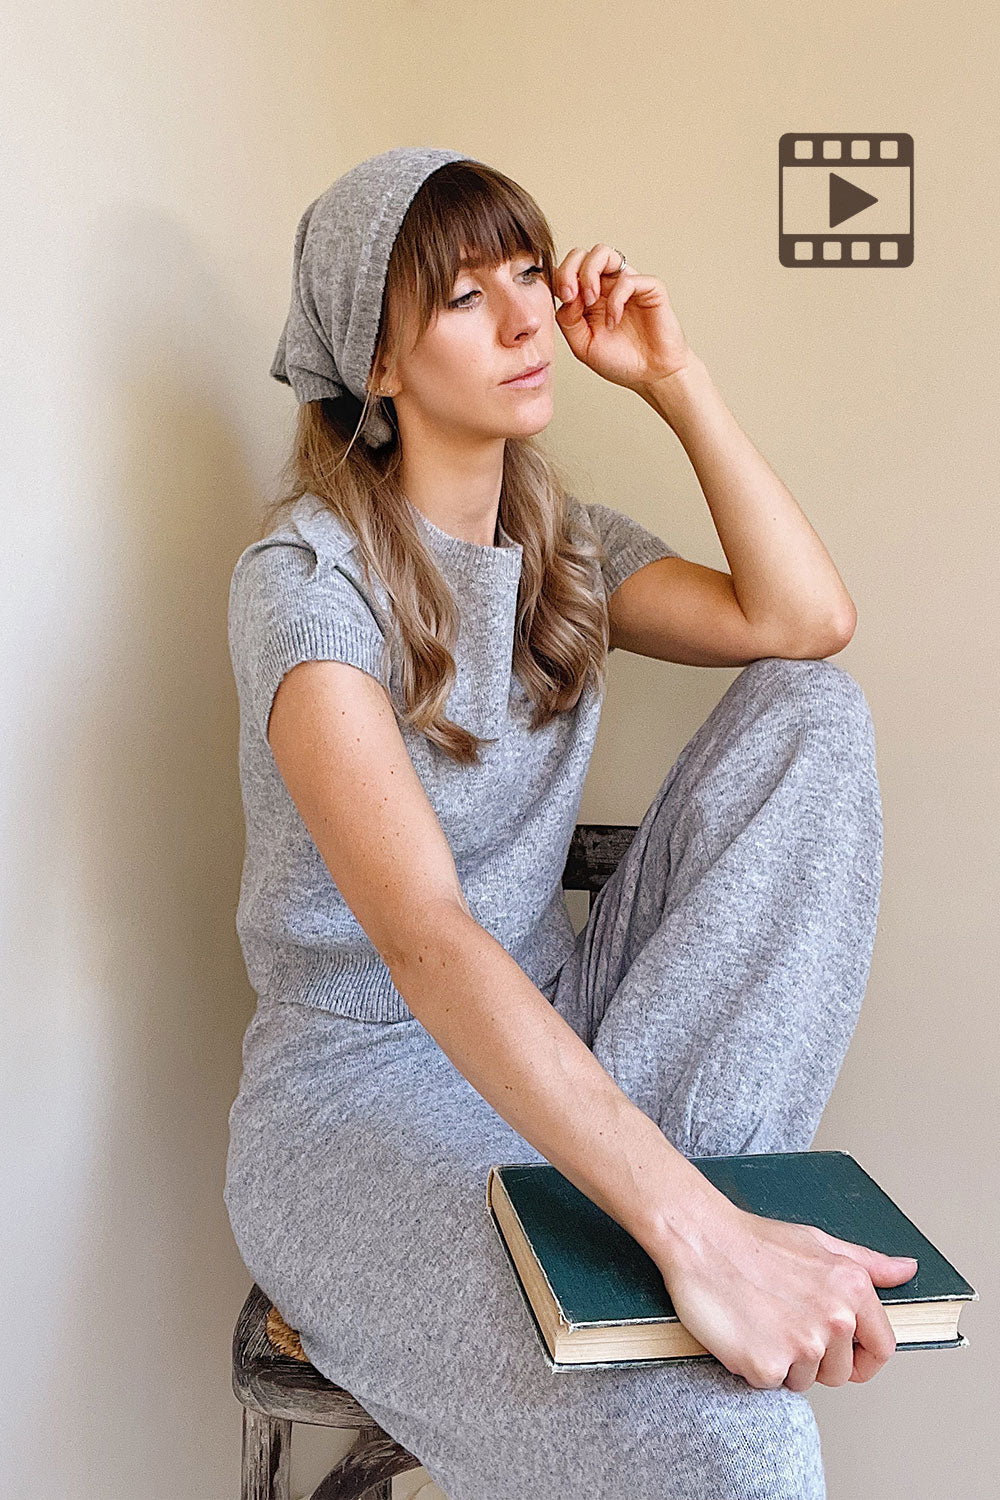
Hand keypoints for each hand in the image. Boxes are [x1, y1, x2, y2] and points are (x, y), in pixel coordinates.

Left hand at [554, 243, 693, 392]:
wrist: (652, 376)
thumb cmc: (621, 361)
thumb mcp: (583, 345)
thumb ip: (568, 319)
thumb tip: (565, 296)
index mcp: (588, 297)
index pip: (566, 270)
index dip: (558, 278)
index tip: (562, 301)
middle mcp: (606, 285)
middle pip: (580, 254)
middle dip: (569, 270)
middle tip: (570, 296)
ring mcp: (627, 284)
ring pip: (602, 253)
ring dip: (588, 273)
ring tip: (590, 300)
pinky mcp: (649, 288)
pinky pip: (626, 279)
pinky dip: (615, 300)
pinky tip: (614, 321)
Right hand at [651, 1198, 918, 1390]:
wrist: (699, 1238)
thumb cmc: (755, 1240)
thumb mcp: (818, 1242)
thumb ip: (867, 1263)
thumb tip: (906, 1270)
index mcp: (852, 1288)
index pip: (883, 1349)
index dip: (864, 1358)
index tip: (845, 1356)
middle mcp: (834, 1319)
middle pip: (841, 1372)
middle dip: (815, 1358)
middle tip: (783, 1322)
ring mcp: (802, 1344)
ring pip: (805, 1381)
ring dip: (784, 1362)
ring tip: (761, 1320)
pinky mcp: (767, 1364)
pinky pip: (771, 1384)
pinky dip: (755, 1365)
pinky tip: (744, 1331)